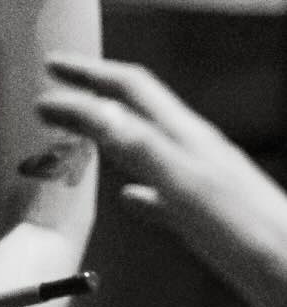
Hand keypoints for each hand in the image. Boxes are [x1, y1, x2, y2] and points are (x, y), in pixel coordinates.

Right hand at [39, 52, 244, 205]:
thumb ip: (140, 147)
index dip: (89, 74)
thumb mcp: (188, 185)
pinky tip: (132, 199)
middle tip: (60, 86)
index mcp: (187, 140)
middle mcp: (195, 155)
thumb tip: (91, 110)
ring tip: (82, 133)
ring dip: (110, 134)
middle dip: (97, 94)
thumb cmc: (253, 238)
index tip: (52, 67)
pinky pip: (164, 193)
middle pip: (138, 110)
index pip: (130, 89)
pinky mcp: (209, 221)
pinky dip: (137, 186)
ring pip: (147, 147)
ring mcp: (203, 186)